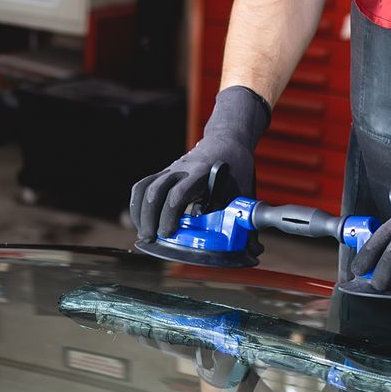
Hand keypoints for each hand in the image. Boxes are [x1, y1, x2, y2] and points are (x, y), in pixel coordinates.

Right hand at [131, 86, 270, 238]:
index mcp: (202, 173)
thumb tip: (253, 249)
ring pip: (144, 188)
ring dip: (140, 213)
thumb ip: (245, 220)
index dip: (170, 214)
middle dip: (150, 218)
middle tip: (152, 239)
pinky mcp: (163, 174)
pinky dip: (137, 204)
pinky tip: (141, 221)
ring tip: (144, 234)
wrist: (227, 141)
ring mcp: (169, 170)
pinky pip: (142, 186)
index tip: (169, 232)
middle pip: (155, 191)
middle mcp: (181, 170)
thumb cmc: (236, 168)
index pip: (178, 192)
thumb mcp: (244, 191)